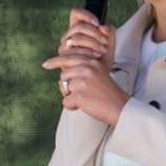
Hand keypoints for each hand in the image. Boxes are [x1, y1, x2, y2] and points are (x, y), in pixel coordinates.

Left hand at [43, 10, 125, 125]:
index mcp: (92, 62)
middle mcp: (87, 69)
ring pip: (64, 87)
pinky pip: (66, 101)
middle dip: (67, 85)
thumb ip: (84, 68)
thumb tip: (62, 72)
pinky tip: (83, 106)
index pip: (68, 58)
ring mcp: (83, 82)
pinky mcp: (80, 95)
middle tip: (77, 93)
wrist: (120, 107)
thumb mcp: (99, 73)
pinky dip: (72, 106)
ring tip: (85, 99)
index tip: (45, 64)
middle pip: (64, 74)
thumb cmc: (108, 93)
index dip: (55, 61)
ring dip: (70, 96)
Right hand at [56, 8, 115, 67]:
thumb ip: (109, 32)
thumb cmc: (102, 60)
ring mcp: (64, 48)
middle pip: (78, 26)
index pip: (75, 13)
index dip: (86, 15)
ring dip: (92, 43)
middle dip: (94, 33)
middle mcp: (68, 37)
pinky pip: (73, 51)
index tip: (97, 23)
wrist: (99, 78)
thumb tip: (103, 26)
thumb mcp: (110, 44)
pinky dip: (87, 53)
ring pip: (75, 38)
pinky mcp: (63, 59)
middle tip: (105, 42)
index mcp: (77, 29)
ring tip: (102, 51)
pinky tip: (95, 58)